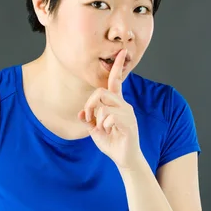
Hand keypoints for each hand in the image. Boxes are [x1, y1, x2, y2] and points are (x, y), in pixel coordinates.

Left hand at [78, 49, 143, 169]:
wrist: (124, 159)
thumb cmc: (111, 142)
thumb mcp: (95, 130)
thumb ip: (89, 119)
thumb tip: (82, 112)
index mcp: (116, 103)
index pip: (116, 81)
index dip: (117, 66)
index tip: (121, 52)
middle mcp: (123, 104)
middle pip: (101, 92)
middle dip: (90, 104)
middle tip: (90, 118)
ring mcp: (127, 113)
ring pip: (103, 106)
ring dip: (98, 120)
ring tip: (103, 129)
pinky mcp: (129, 122)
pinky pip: (109, 117)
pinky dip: (103, 126)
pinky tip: (109, 132)